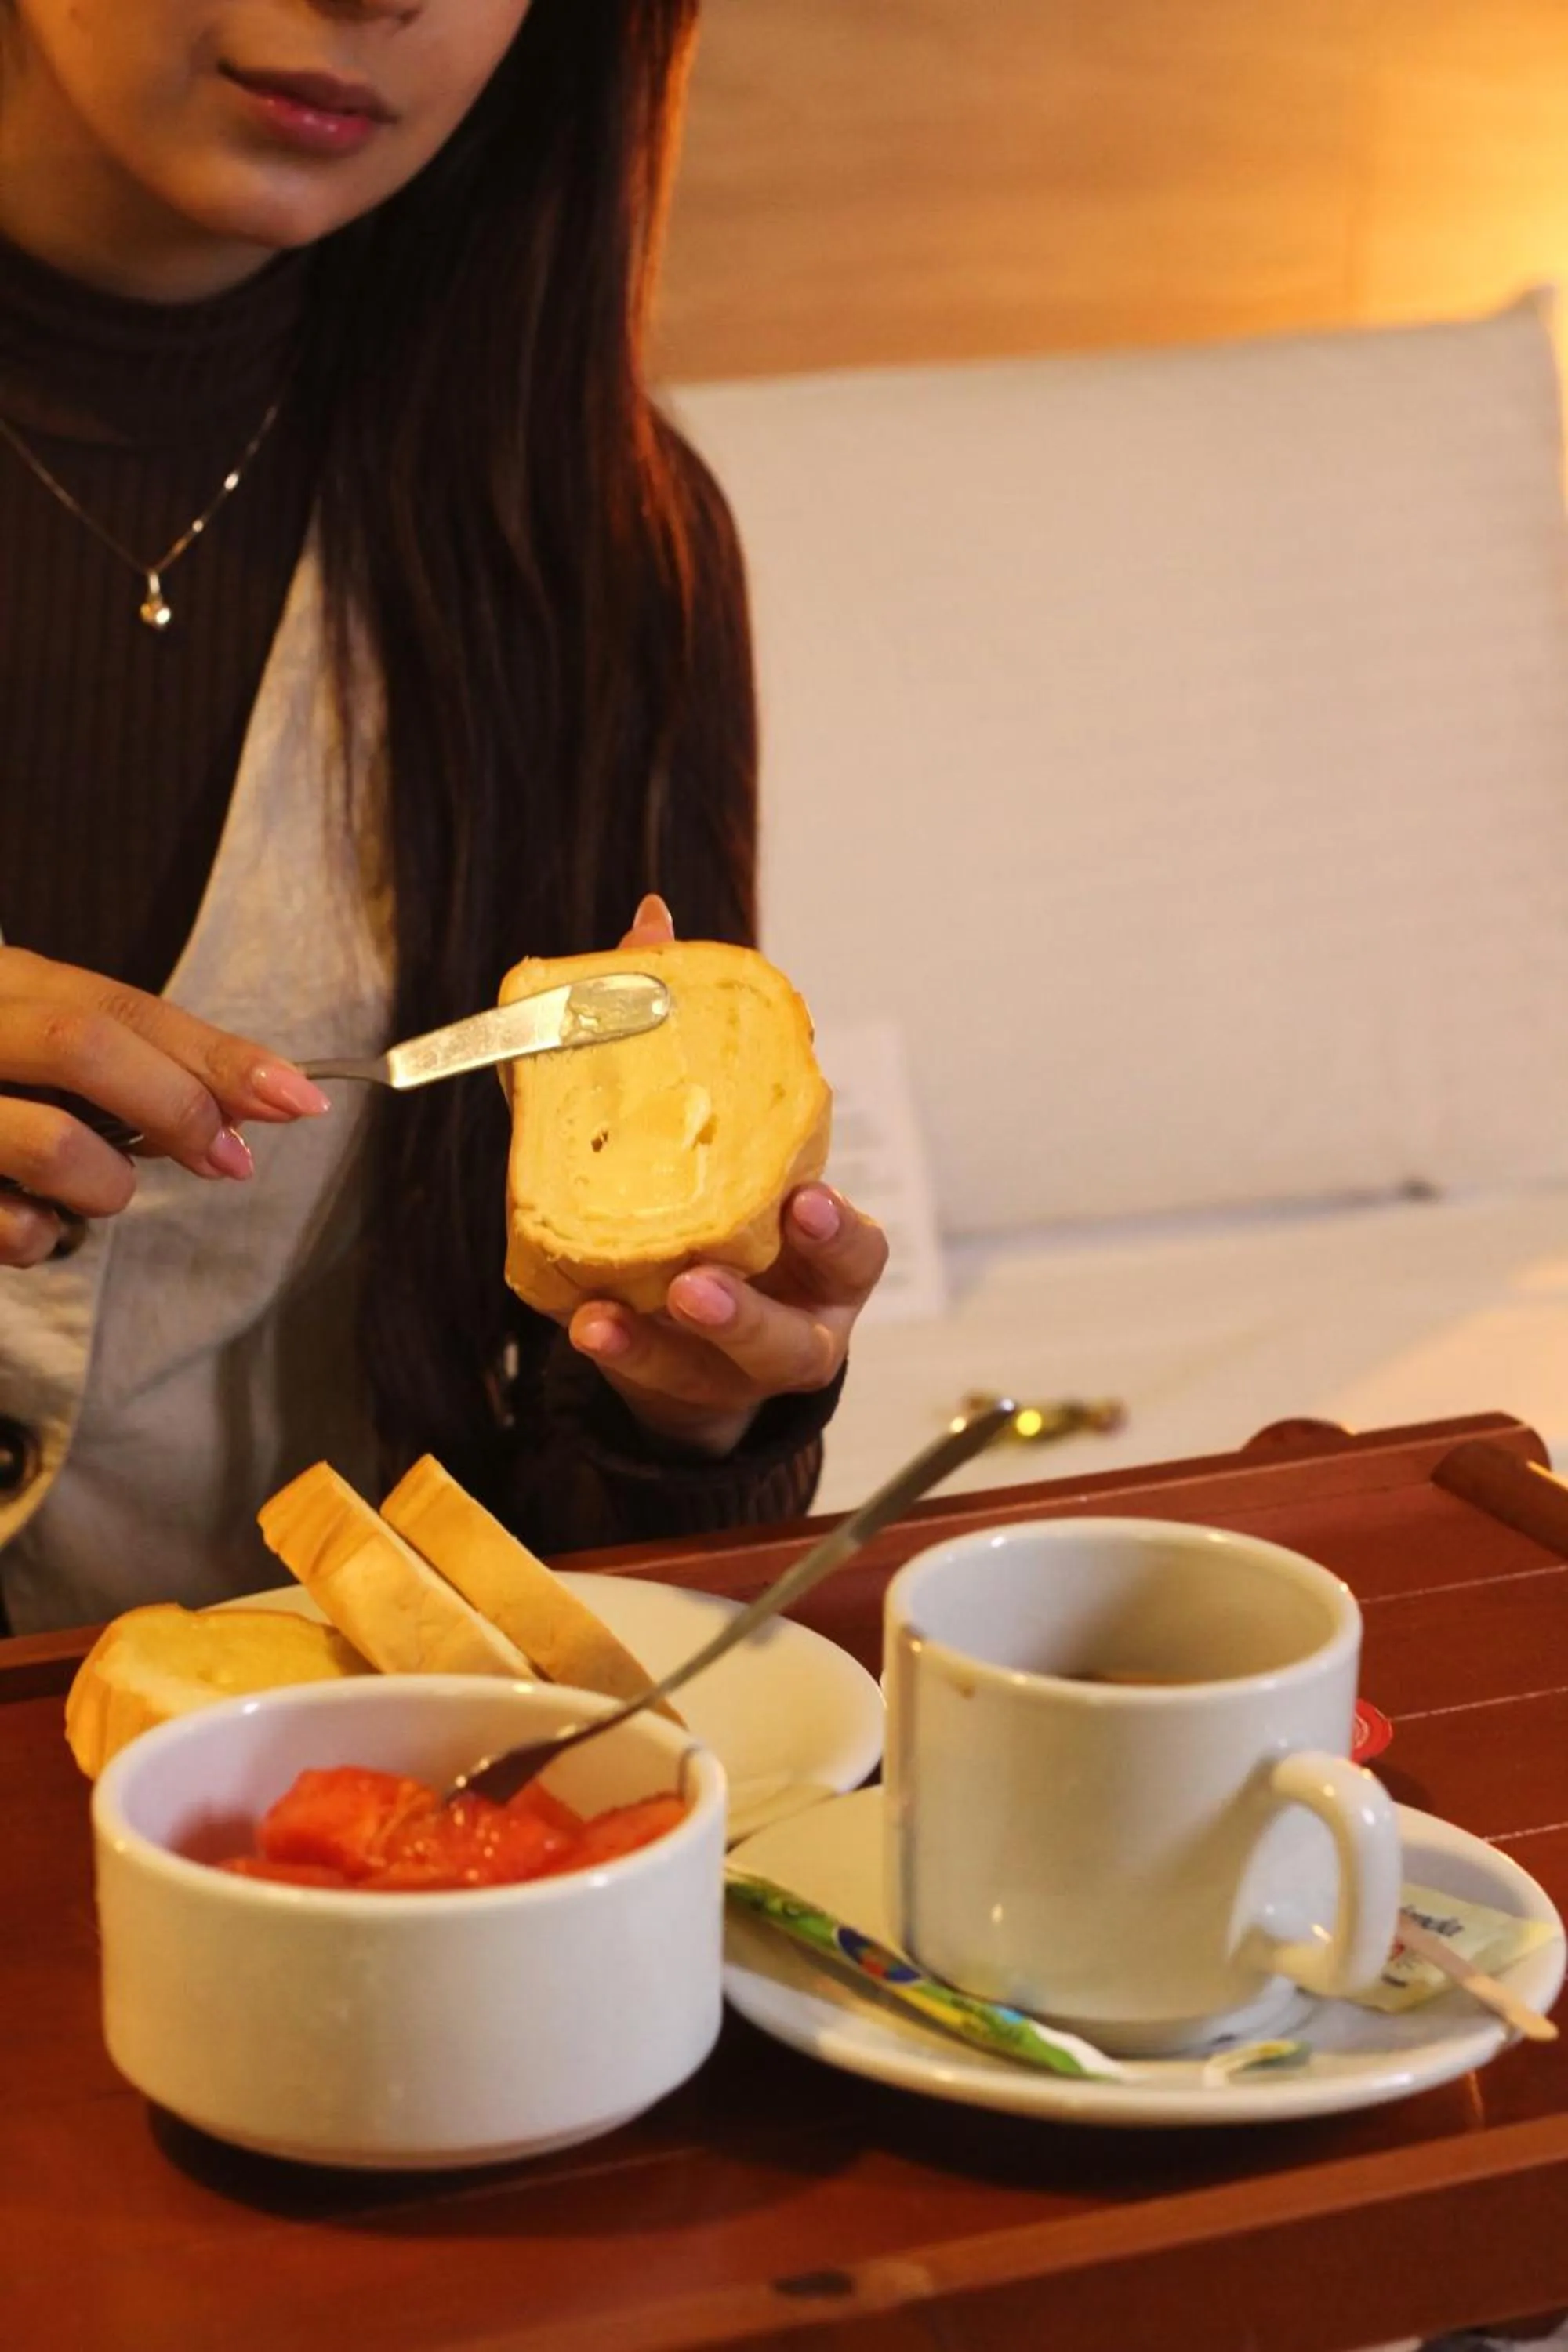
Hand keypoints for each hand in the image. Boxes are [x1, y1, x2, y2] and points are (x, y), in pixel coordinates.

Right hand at [0, 948, 330, 1268]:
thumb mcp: (43, 1047)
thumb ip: (139, 1062)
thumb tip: (260, 1099)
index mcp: (2, 982)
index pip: (122, 1005)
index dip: (216, 1053)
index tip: (299, 1100)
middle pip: (86, 1042)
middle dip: (177, 1106)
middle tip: (226, 1159)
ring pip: (52, 1142)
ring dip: (108, 1185)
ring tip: (99, 1188)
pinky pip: (9, 1226)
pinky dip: (39, 1237)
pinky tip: (27, 1218)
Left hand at [563, 898, 887, 1455]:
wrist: (690, 1309)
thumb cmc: (709, 1196)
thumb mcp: (703, 1123)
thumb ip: (673, 1028)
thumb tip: (653, 918)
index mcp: (819, 1248)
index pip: (854, 1248)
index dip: (837, 1231)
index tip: (803, 1202)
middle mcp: (798, 1315)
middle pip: (797, 1334)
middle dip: (750, 1308)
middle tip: (698, 1279)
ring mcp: (739, 1366)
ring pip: (730, 1370)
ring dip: (675, 1341)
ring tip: (619, 1310)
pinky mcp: (683, 1389)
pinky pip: (654, 1378)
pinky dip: (621, 1350)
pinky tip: (584, 1321)